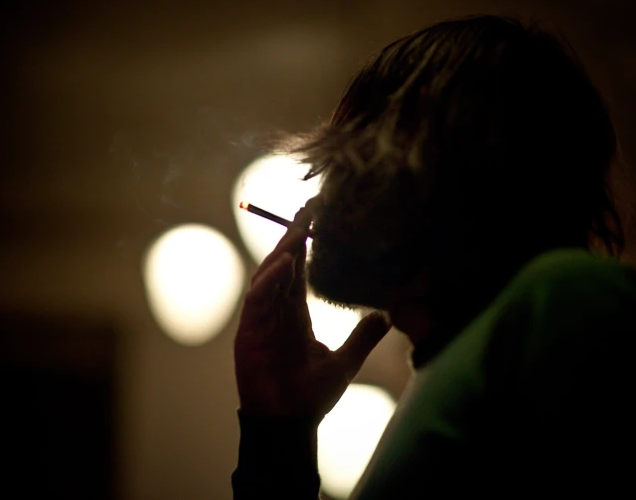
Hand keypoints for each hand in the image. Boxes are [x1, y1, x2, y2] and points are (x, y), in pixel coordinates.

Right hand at [234, 205, 390, 418]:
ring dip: (282, 254)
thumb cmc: (311, 396)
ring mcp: (261, 322)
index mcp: (294, 317)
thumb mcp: (345, 362)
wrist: (289, 424)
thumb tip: (386, 316)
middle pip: (282, 268)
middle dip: (292, 239)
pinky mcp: (249, 333)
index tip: (313, 221)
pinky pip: (257, 301)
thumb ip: (362, 338)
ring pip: (269, 278)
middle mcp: (276, 314)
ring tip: (298, 231)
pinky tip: (284, 263)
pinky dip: (269, 281)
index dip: (304, 248)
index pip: (298, 275)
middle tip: (305, 212)